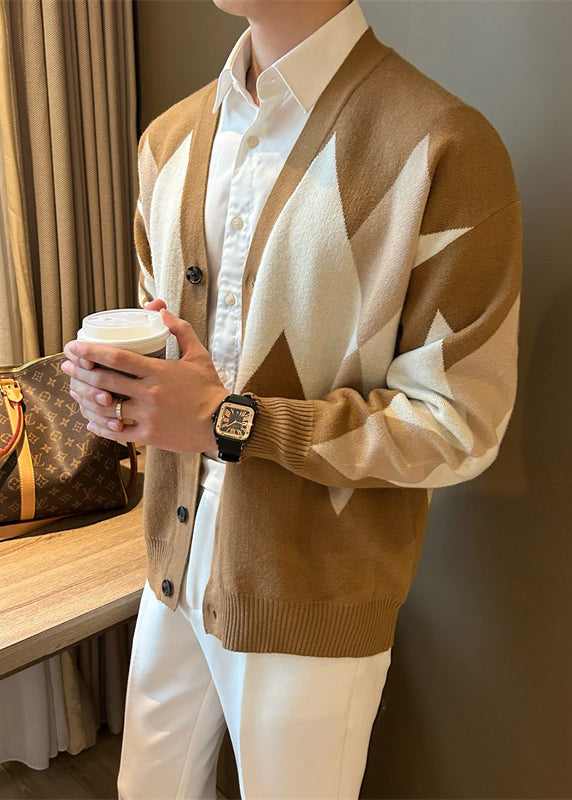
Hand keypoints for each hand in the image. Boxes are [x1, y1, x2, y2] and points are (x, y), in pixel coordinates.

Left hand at [61, 303, 227, 453]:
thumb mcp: (198, 355)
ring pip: (106, 407)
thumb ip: (180, 330)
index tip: (73, 347)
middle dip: (79, 372)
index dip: (90, 351)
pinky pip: (117, 432)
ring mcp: (148, 416)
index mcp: (158, 371)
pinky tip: (91, 421)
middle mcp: (149, 393)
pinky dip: (100, 427)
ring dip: (84, 398)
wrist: (222, 423)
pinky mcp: (149, 435)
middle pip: (104, 381)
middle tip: (66, 366)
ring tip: (73, 391)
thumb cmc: (209, 389)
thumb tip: (162, 310)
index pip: (117, 358)